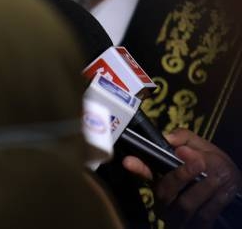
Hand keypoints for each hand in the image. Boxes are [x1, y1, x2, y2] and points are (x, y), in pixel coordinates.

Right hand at [123, 128, 240, 227]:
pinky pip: (204, 216)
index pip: (145, 172)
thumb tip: (170, 139)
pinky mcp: (198, 226)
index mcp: (162, 179)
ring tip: (219, 176)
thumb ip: (186, 138)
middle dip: (182, 175)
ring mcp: (181, 217)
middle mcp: (166, 202)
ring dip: (203, 188)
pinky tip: (225, 190)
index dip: (137, 167)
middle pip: (165, 191)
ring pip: (185, 205)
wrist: (234, 190)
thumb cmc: (214, 168)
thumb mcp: (202, 148)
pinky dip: (216, 201)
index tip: (128, 161)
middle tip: (199, 161)